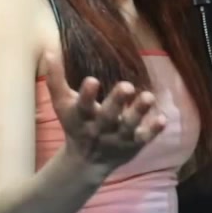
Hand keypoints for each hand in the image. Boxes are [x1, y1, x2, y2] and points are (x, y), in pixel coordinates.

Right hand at [42, 51, 166, 171]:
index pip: (82, 106)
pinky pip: (144, 138)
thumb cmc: (76, 124)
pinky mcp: (133, 144)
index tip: (92, 80)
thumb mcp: (63, 104)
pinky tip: (162, 118)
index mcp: (81, 117)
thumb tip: (49, 50)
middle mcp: (100, 128)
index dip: (86, 95)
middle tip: (127, 86)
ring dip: (139, 112)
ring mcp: (118, 138)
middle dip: (117, 102)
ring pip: (129, 126)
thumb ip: (56, 79)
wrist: (87, 162)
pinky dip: (153, 130)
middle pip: (108, 116)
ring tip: (149, 97)